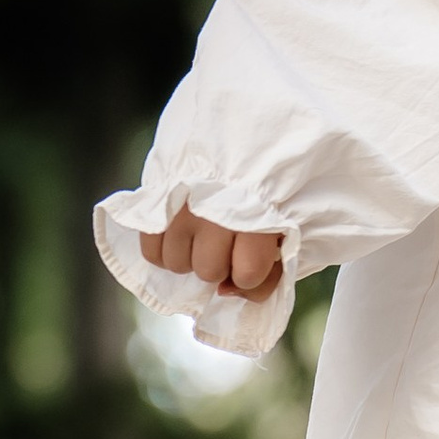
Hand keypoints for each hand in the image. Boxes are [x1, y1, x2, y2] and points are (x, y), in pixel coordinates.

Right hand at [139, 207, 284, 298]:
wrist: (234, 147)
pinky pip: (152, 253)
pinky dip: (165, 252)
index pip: (247, 275)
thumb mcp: (286, 229)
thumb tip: (226, 291)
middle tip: (226, 242)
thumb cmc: (264, 193)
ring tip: (201, 235)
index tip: (252, 256)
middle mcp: (214, 216)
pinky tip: (180, 237)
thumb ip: (270, 270)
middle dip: (219, 265)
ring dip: (190, 257)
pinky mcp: (155, 205)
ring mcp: (180, 211)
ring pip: (177, 264)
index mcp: (255, 220)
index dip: (250, 275)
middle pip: (208, 272)